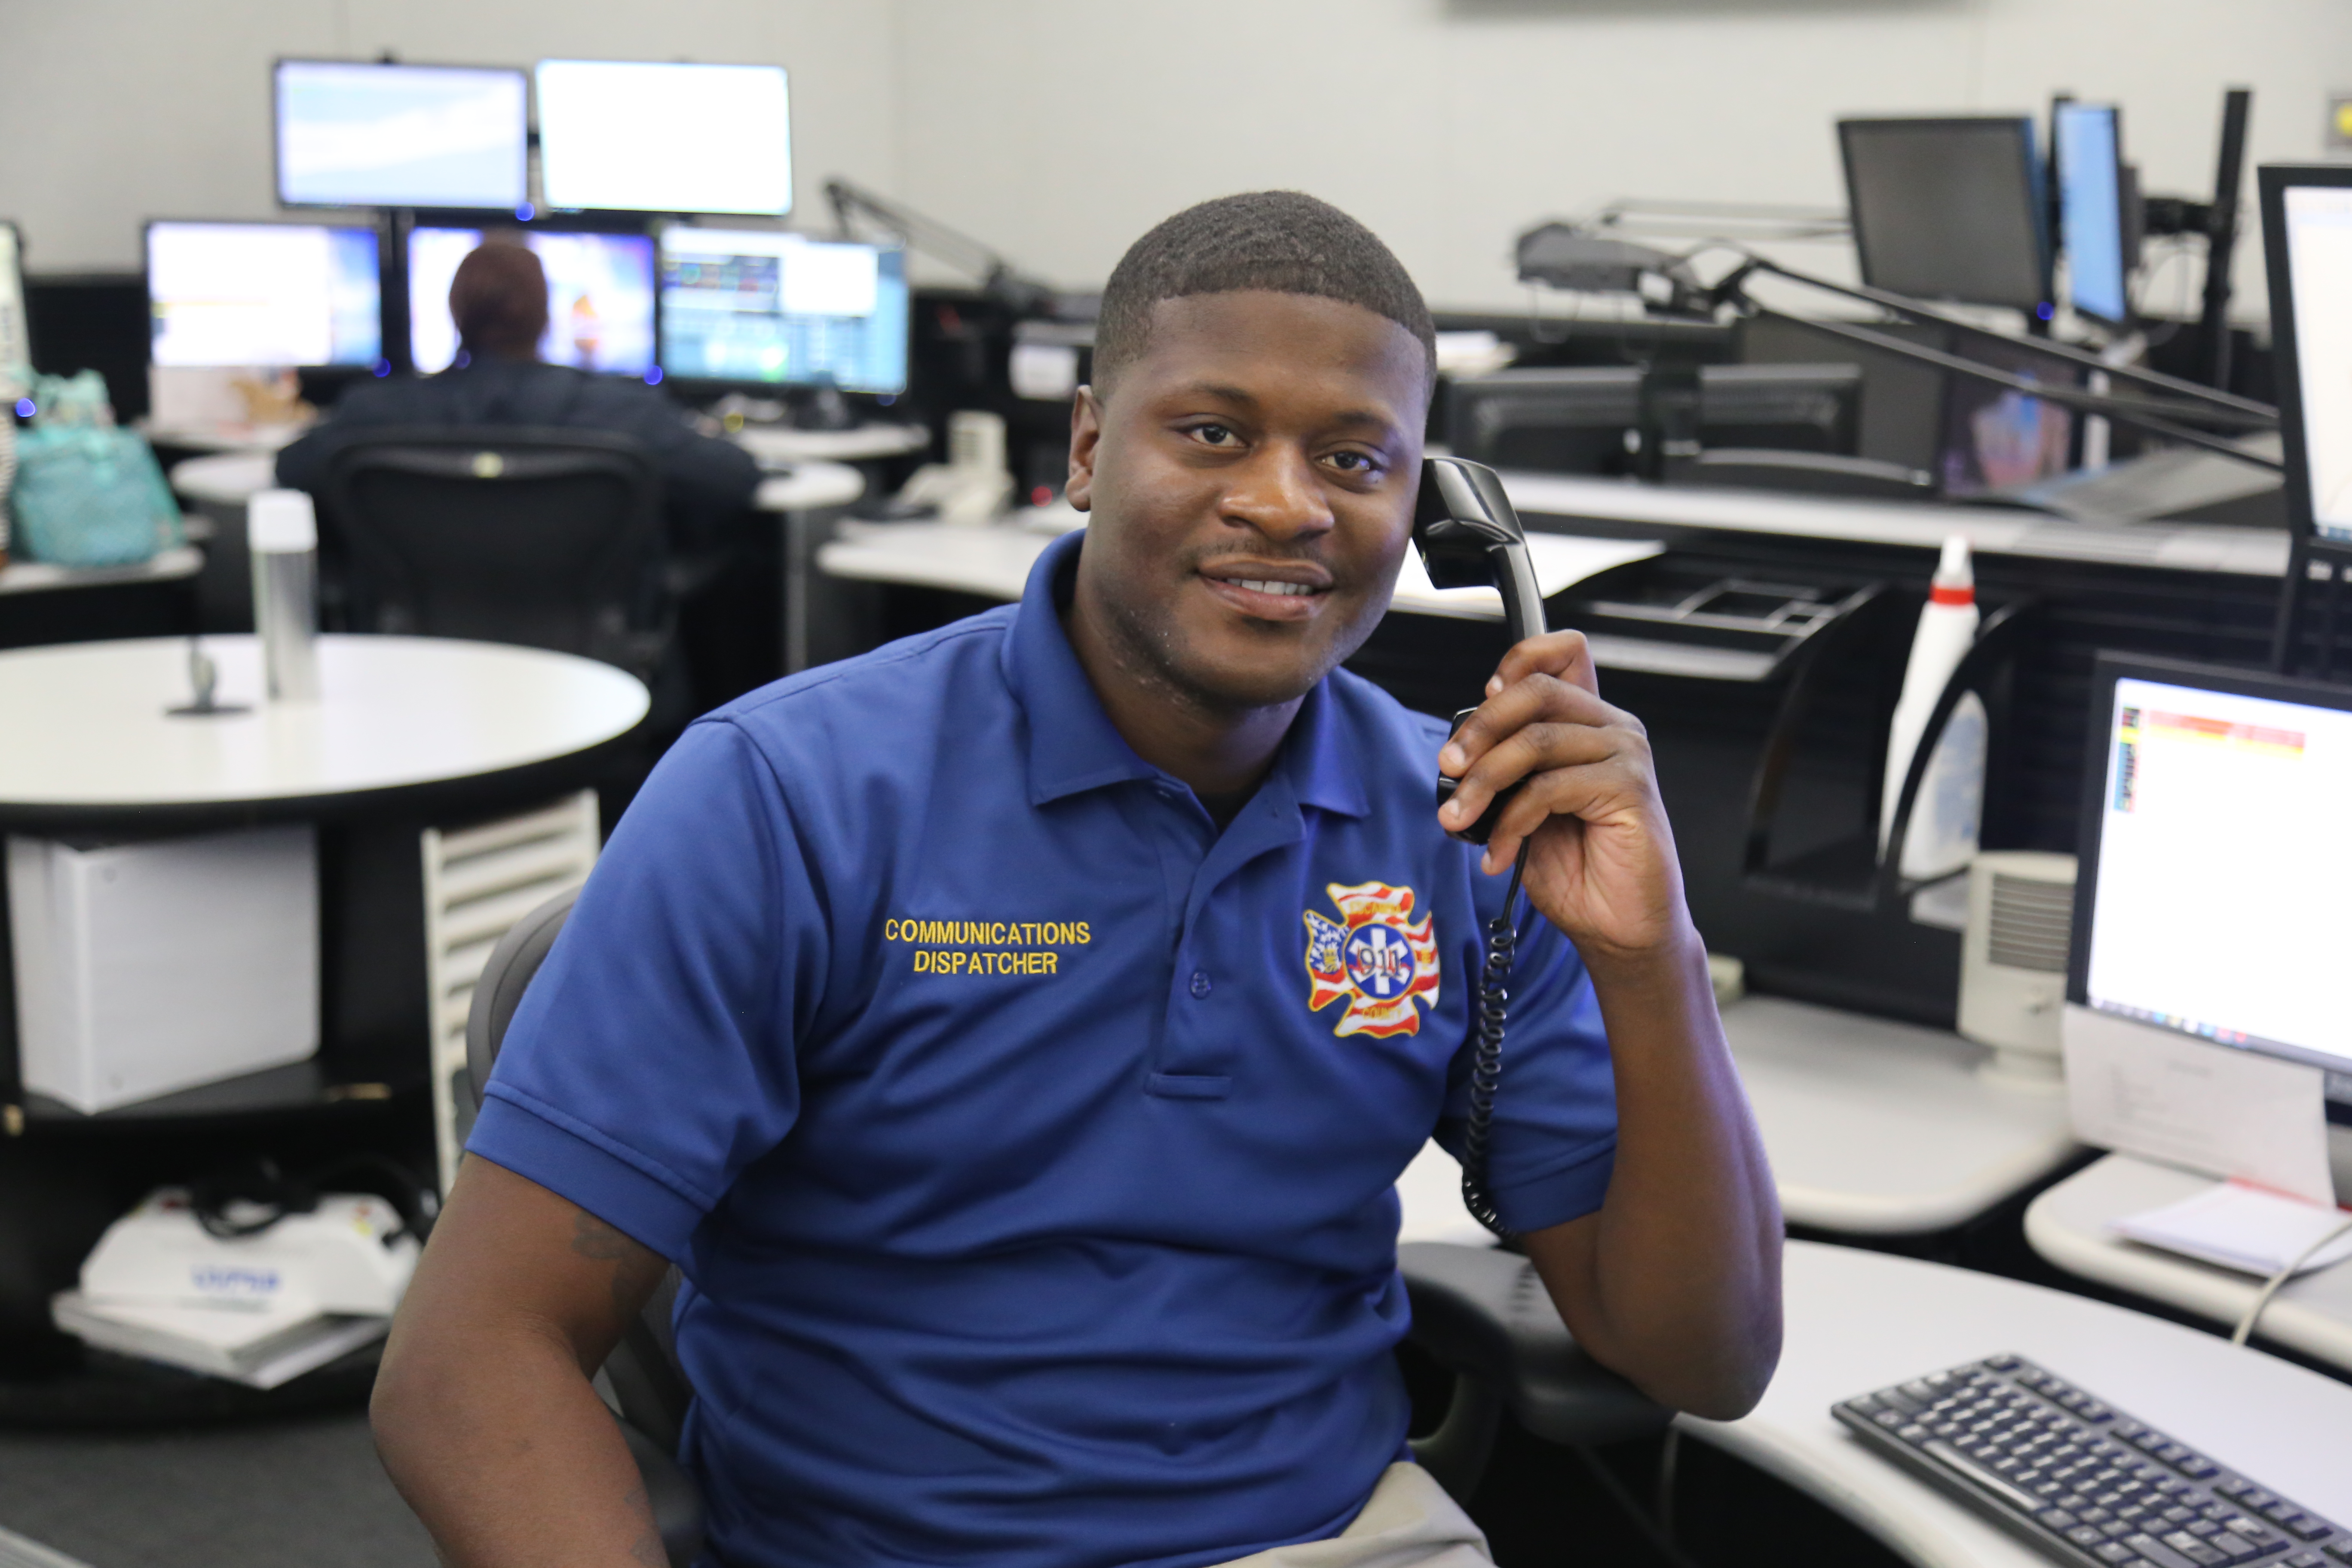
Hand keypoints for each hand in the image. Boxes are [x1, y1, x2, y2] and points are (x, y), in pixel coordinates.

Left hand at [1435, 631, 1691, 964]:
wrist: (1619, 926)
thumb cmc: (1576, 867)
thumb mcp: (1525, 806)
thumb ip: (1506, 768)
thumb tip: (1458, 752)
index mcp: (1588, 722)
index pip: (1563, 653)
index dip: (1517, 662)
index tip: (1480, 697)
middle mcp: (1611, 728)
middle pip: (1537, 690)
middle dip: (1479, 728)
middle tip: (1448, 767)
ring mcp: (1625, 754)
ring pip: (1535, 740)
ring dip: (1484, 783)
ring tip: (1459, 820)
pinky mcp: (1629, 788)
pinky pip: (1549, 787)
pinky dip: (1511, 822)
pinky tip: (1499, 854)